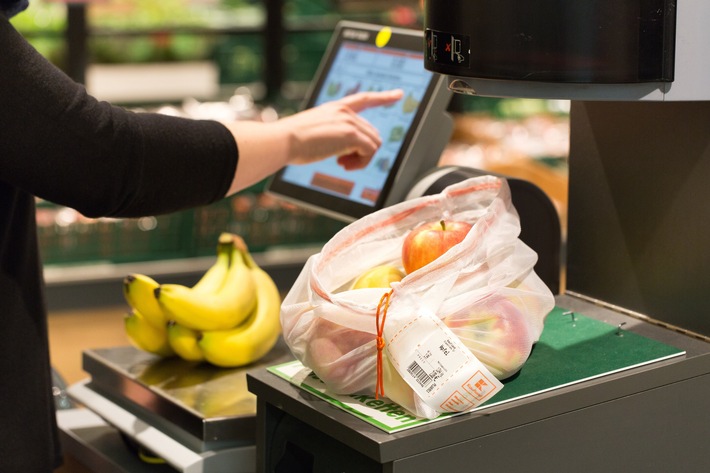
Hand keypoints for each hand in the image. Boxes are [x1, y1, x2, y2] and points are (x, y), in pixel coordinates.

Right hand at [281, 89, 404, 169]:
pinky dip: (362, 163)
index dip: (383, 97)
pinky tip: (344, 165)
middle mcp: (345, 111)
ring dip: (362, 159)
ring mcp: (349, 122)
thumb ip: (332, 135)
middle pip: (371, 133)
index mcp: (335, 108)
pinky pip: (371, 151)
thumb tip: (346, 151)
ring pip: (374, 143)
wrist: (283, 140)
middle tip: (342, 163)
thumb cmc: (291, 141)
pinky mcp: (351, 134)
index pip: (364, 99)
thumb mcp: (314, 132)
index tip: (398, 94)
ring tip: (342, 164)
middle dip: (361, 151)